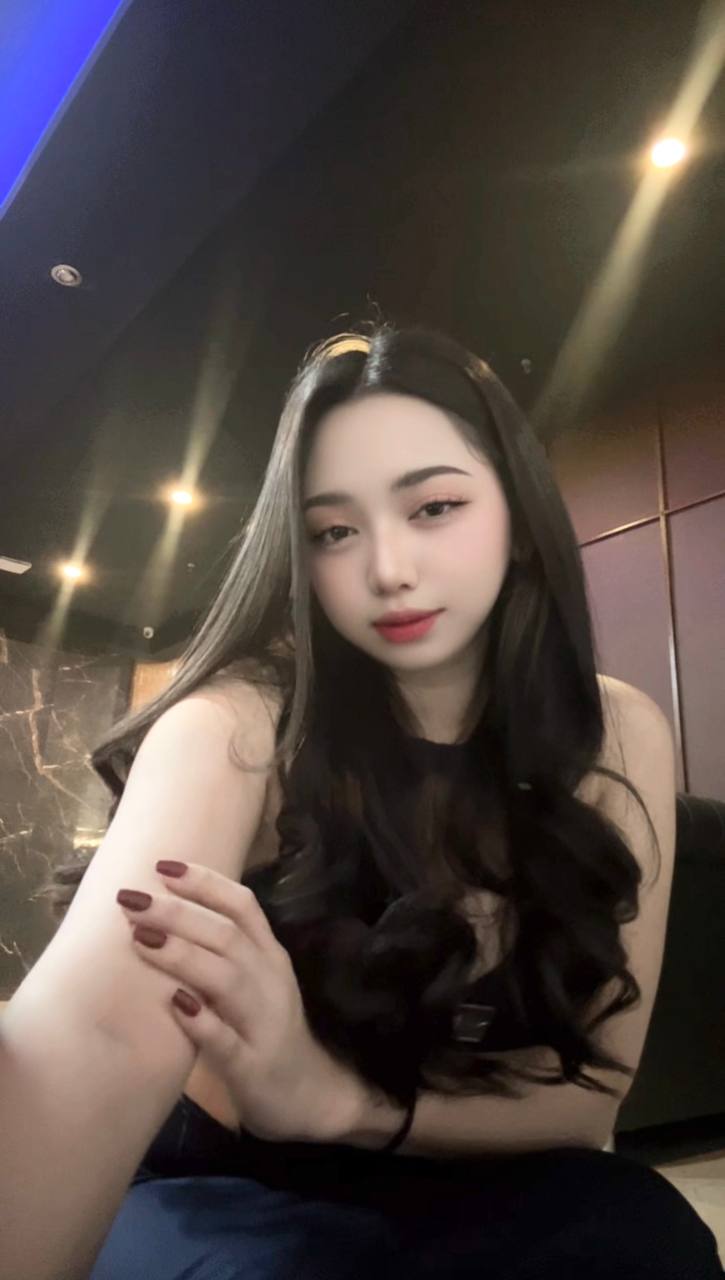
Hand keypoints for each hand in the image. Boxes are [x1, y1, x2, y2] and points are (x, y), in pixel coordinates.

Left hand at [116, 861, 365, 1143]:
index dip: (205, 883)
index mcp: (270, 956)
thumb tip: (165, 913)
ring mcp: (265, 1024)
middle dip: (178, 913)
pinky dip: (203, 1022)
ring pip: (227, 979)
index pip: (243, 906)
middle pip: (227, 935)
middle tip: (132, 898)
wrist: (313, 1098)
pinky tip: (175, 1005)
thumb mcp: (256, 982)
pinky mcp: (254, 1068)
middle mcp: (270, 981)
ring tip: (142, 938)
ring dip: (183, 956)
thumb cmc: (269, 1032)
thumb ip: (222, 951)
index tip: (163, 866)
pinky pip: (228, 1042)